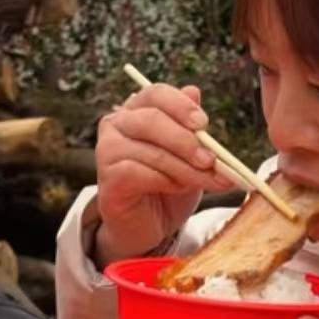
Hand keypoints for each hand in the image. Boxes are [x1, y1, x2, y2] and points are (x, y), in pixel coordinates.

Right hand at [93, 82, 234, 266]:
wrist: (149, 227)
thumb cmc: (168, 186)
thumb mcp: (189, 155)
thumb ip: (190, 127)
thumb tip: (193, 91)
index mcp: (137, 110)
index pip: (156, 93)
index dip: (180, 106)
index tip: (203, 123)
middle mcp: (116, 125)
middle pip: (152, 120)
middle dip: (187, 141)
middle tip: (211, 160)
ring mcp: (107, 151)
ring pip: (153, 152)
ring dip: (186, 168)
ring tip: (207, 180)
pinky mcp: (108, 178)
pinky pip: (140, 173)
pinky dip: (166, 181)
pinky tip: (178, 188)